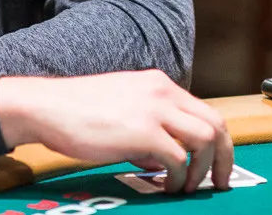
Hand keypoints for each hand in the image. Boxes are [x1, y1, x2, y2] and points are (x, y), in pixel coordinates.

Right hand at [0, 70, 232, 194]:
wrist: (46, 106)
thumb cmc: (76, 111)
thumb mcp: (122, 110)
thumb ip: (148, 130)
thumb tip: (164, 162)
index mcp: (158, 84)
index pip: (205, 111)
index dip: (218, 142)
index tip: (217, 165)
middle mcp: (162, 92)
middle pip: (216, 124)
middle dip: (224, 158)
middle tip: (220, 182)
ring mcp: (154, 110)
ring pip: (206, 139)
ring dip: (203, 169)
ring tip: (187, 186)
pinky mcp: (143, 132)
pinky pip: (179, 158)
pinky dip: (177, 178)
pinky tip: (164, 186)